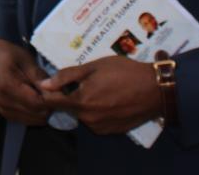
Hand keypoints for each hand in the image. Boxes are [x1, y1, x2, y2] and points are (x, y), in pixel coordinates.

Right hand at [0, 39, 51, 125]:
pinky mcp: (5, 113)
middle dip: (52, 106)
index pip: (37, 102)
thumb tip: (56, 91)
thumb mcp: (26, 59)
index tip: (66, 94)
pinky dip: (37, 113)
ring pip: (35, 120)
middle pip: (37, 114)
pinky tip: (39, 100)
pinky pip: (28, 120)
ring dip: (45, 111)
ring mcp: (3, 109)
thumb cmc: (9, 54)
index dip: (54, 101)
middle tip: (59, 94)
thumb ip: (39, 77)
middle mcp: (4, 102)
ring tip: (48, 96)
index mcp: (7, 86)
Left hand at [39, 56, 160, 134]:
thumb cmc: (123, 72)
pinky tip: (108, 99)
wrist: (155, 89)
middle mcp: (88, 119)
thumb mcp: (93, 67)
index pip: (52, 102)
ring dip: (84, 104)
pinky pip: (96, 121)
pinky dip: (96, 112)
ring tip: (99, 89)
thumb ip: (66, 76)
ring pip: (82, 115)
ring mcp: (101, 127)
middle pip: (68, 108)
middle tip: (83, 81)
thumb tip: (43, 84)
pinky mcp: (112, 131)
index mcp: (81, 102)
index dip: (48, 92)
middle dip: (69, 95)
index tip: (52, 83)